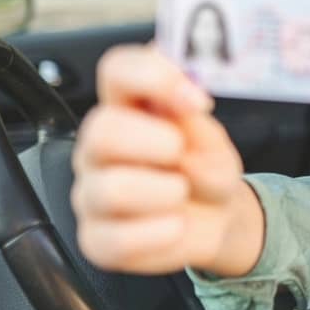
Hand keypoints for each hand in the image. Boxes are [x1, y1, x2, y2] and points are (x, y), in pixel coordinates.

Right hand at [71, 43, 263, 276]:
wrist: (217, 219)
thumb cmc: (206, 169)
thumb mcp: (213, 141)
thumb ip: (195, 120)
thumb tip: (185, 97)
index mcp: (128, 108)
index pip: (116, 70)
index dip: (151, 75)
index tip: (194, 98)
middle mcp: (100, 147)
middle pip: (99, 129)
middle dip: (152, 141)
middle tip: (181, 151)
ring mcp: (93, 193)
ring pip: (109, 189)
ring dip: (163, 192)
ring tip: (181, 193)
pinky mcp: (97, 239)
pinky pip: (118, 239)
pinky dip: (161, 233)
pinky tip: (175, 225)